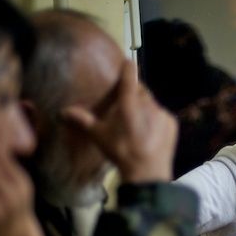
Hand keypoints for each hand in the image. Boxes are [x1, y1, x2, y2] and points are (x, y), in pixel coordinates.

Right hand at [61, 59, 176, 182]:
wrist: (147, 173)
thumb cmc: (121, 151)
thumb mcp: (99, 136)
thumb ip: (83, 120)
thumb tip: (63, 111)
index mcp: (130, 102)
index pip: (130, 76)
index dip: (127, 68)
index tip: (126, 62)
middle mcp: (148, 103)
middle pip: (141, 92)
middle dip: (134, 95)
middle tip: (126, 107)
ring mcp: (162, 113)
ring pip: (152, 104)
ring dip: (145, 109)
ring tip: (137, 124)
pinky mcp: (172, 123)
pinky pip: (162, 116)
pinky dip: (156, 120)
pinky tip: (149, 134)